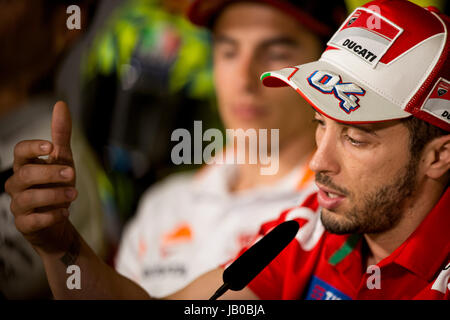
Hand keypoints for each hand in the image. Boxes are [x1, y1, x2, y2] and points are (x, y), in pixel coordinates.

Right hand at [5, 101, 77, 253]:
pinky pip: (31, 220)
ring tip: (74, 194)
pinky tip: (65, 212)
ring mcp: (19, 205)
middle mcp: (18, 184)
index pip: (19, 151)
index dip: (32, 147)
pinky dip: (49, 216)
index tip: (50, 146)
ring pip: (27, 198)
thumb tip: (61, 105)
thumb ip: (61, 134)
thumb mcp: (63, 158)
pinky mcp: (25, 224)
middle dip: (49, 172)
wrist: (59, 220)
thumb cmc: (58, 185)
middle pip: (25, 174)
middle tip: (71, 173)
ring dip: (53, 194)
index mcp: (25, 165)